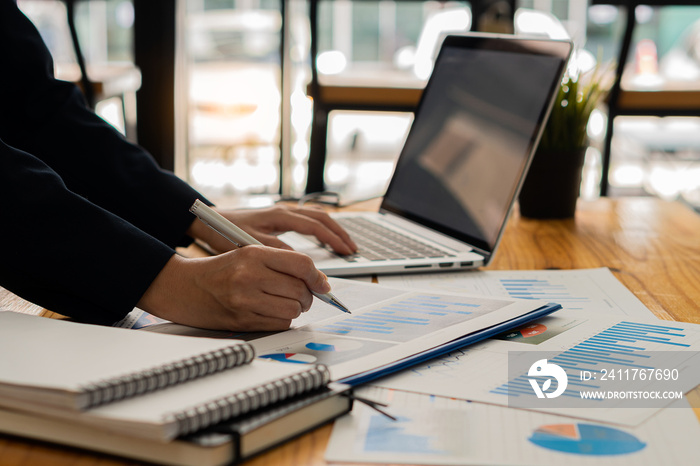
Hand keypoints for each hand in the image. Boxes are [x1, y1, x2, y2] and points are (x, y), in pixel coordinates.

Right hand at [138, 246, 330, 330]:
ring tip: (285, 303)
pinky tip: (272, 313)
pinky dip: (282, 321)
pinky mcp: (242, 320)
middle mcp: (250, 275)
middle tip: (302, 295)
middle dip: (308, 296)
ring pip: (293, 309)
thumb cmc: (219, 270)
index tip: (323, 284)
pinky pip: (280, 324)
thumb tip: (318, 282)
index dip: (318, 277)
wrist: (183, 287)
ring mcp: (245, 300)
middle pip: (300, 289)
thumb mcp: (248, 254)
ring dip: (296, 309)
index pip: (301, 264)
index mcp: (254, 254)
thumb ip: (281, 263)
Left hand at [189, 204, 356, 254]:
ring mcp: (282, 212)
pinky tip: (325, 239)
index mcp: (279, 215)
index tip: (347, 252)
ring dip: (332, 229)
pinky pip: (307, 220)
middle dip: (340, 233)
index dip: (333, 239)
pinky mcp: (278, 218)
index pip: (316, 226)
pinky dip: (321, 229)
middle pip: (321, 217)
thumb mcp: (250, 245)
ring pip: (316, 216)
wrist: (207, 220)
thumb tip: (297, 262)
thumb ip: (274, 251)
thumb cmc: (224, 233)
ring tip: (345, 244)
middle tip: (353, 248)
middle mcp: (284, 210)